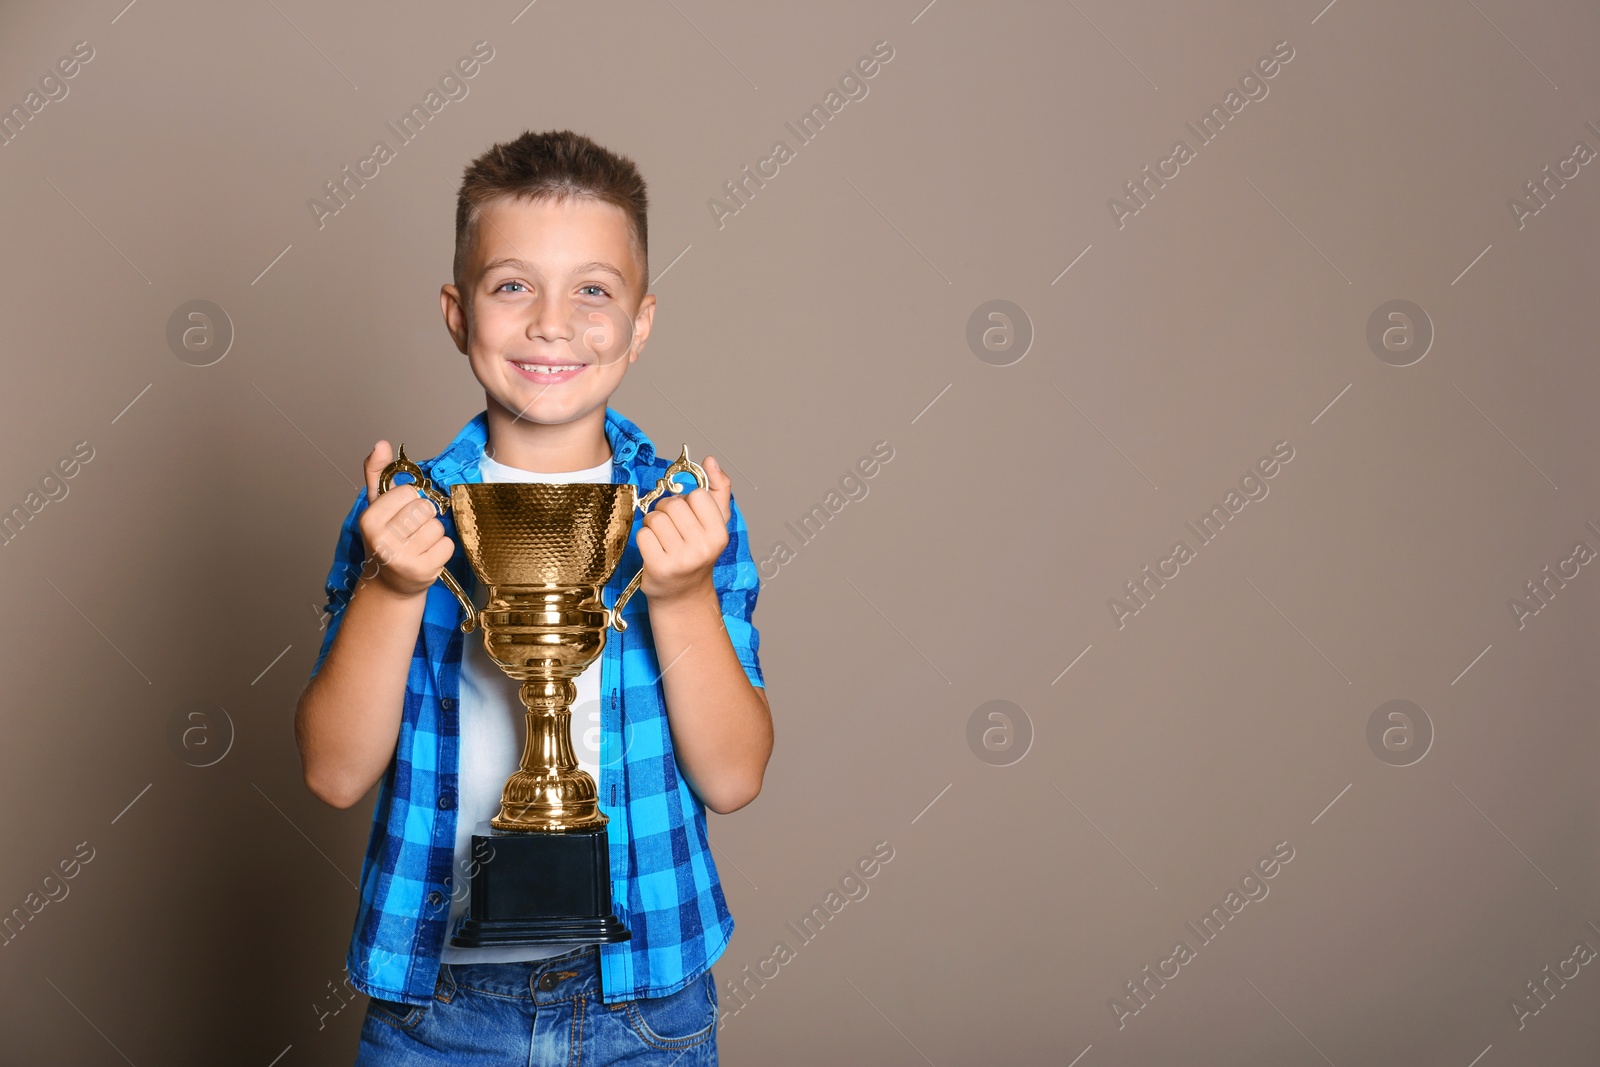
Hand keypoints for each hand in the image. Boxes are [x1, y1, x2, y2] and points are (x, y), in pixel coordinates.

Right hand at [357, 440, 455, 599]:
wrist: (389, 583)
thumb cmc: (385, 538)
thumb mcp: (376, 505)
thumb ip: (377, 473)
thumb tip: (381, 444)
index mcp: (369, 520)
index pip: (408, 492)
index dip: (409, 499)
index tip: (400, 513)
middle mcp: (382, 541)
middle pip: (424, 508)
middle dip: (423, 515)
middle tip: (411, 529)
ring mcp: (402, 559)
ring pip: (437, 527)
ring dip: (433, 533)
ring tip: (419, 543)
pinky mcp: (423, 572)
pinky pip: (448, 545)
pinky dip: (442, 548)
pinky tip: (427, 555)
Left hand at [637, 456, 731, 603]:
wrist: (683, 595)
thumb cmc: (697, 554)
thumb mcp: (715, 524)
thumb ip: (718, 489)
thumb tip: (711, 460)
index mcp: (720, 534)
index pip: (697, 495)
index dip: (688, 501)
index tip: (688, 516)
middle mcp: (703, 548)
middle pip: (673, 505)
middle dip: (666, 511)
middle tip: (671, 527)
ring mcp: (681, 559)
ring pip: (655, 518)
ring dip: (653, 524)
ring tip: (661, 538)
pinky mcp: (659, 568)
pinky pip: (643, 535)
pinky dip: (644, 539)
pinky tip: (653, 550)